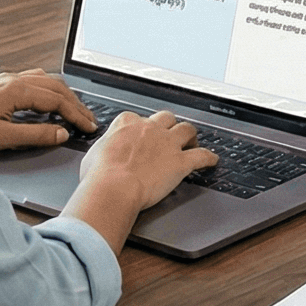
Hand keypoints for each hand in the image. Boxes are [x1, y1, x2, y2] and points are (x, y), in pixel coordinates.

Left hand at [0, 70, 94, 152]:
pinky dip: (46, 91)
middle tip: (88, 120)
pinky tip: (47, 103)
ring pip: (44, 80)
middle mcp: (11, 80)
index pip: (57, 99)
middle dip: (74, 103)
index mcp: (14, 89)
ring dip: (62, 95)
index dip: (76, 114)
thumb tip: (61, 133)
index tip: (88, 127)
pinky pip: (31, 81)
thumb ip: (36, 135)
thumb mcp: (3, 137)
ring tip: (73, 111)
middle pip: (54, 86)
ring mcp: (3, 80)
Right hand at [78, 108, 219, 207]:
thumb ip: (105, 148)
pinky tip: (212, 160)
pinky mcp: (180, 162)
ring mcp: (167, 144)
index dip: (140, 127)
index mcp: (127, 124)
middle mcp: (149, 129)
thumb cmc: (99, 175)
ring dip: (190, 135)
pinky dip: (209, 158)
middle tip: (169, 135)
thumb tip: (103, 154)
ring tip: (192, 141)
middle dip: (168, 125)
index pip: (135, 118)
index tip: (140, 135)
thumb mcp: (93, 155)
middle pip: (165, 118)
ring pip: (186, 129)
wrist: (114, 187)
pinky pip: (201, 156)